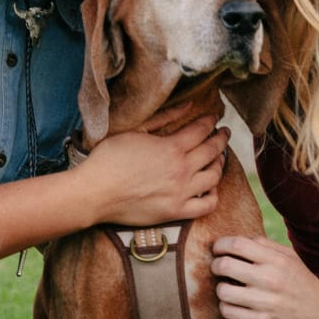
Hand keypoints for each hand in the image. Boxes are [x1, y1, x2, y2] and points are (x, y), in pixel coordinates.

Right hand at [77, 111, 227, 226]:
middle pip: (213, 151)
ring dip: (219, 164)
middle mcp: (182, 170)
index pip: (202, 130)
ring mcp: (181, 193)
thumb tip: (188, 106)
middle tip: (223, 133)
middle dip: (221, 138)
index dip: (211, 121)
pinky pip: (207, 205)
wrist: (95, 193)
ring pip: (214, 177)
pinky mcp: (176, 212)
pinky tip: (210, 188)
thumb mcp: (135, 131)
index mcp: (171, 148)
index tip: (215, 117)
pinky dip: (213, 195)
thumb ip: (164, 118)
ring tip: (217, 158)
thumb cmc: (110, 159)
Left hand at [211, 236, 318, 318]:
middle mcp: (271, 279)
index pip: (236, 244)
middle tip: (218, 268)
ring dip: (221, 288)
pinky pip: (228, 311)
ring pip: (223, 291)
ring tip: (228, 288)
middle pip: (225, 266)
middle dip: (215, 265)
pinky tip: (234, 304)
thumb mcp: (290, 258)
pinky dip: (226, 306)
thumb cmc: (302, 282)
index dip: (220, 245)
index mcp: (277, 260)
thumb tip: (236, 240)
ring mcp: (266, 303)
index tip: (218, 250)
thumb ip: (265, 246)